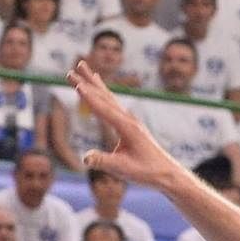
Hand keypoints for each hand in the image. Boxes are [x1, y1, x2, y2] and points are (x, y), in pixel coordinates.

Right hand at [68, 61, 183, 187]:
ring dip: (94, 83)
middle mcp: (128, 119)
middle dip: (87, 82)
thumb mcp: (122, 169)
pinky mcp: (130, 125)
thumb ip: (103, 162)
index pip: (103, 109)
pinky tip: (100, 88)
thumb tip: (85, 158)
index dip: (89, 98)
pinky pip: (113, 104)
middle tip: (73, 68)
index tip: (77, 85)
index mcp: (127, 127)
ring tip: (84, 67)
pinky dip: (103, 93)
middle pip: (104, 96)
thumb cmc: (146, 171)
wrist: (166, 173)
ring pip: (109, 97)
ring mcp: (130, 120)